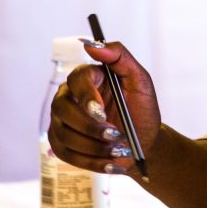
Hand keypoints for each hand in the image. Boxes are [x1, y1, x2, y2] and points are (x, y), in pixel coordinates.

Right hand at [48, 41, 160, 178]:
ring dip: (94, 146)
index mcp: (88, 77)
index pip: (77, 79)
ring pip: (64, 134)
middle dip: (90, 126)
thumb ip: (120, 56)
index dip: (86, 96)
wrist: (144, 142)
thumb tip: (93, 45)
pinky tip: (111, 162)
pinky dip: (92, 162)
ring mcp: (62, 121)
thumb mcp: (140, 80)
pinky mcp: (62, 144)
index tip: (101, 112)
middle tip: (116, 134)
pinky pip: (67, 155)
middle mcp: (69, 97)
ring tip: (119, 149)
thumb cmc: (141, 109)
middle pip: (63, 108)